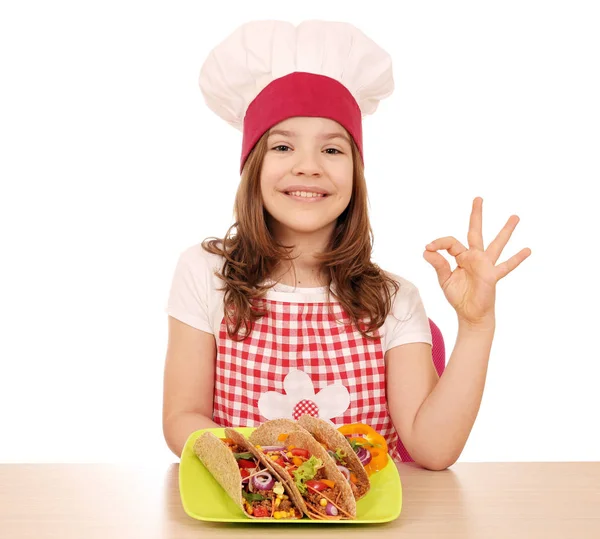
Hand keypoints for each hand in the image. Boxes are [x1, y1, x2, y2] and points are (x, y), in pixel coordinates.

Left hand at [423, 197, 530, 326]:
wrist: (470, 313)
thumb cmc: (459, 296)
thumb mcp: (445, 279)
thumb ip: (438, 264)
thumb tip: (426, 250)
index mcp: (460, 257)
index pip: (450, 242)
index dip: (439, 243)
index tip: (428, 247)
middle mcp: (474, 257)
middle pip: (475, 232)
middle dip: (476, 215)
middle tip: (478, 198)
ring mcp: (485, 265)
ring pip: (496, 244)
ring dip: (505, 231)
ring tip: (515, 216)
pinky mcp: (492, 276)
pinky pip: (506, 266)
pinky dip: (516, 259)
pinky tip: (527, 250)